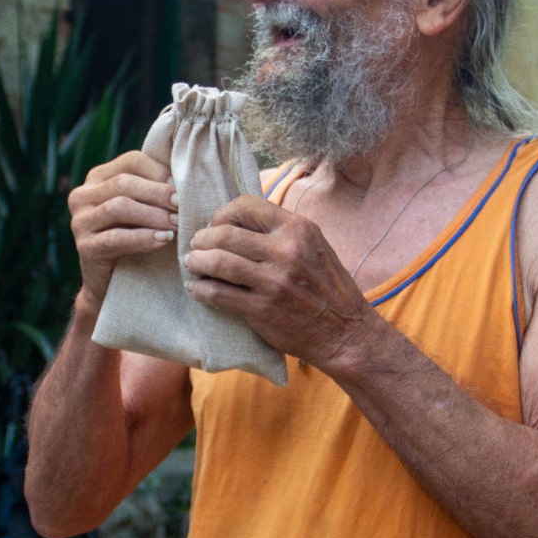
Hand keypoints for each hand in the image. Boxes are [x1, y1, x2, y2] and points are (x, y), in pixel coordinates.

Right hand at [67, 151, 176, 310]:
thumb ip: (154, 189)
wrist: (109, 284)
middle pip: (124, 182)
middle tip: (183, 206)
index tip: (182, 188)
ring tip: (177, 224)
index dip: (159, 172)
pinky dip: (143, 238)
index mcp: (97, 178)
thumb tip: (185, 177)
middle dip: (158, 194)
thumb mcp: (141, 209)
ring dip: (154, 215)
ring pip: (120, 207)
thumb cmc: (133, 239)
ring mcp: (80, 221)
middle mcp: (82, 195)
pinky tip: (164, 240)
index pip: (131, 161)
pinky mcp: (85, 247)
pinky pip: (116, 238)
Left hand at [182, 195, 380, 368]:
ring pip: (218, 261)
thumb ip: (281, 232)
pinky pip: (219, 293)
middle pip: (225, 233)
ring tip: (193, 264)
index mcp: (298, 228)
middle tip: (196, 246)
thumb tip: (238, 222)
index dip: (222, 213)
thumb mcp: (314, 246)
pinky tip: (198, 289)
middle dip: (203, 238)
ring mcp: (274, 280)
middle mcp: (286, 250)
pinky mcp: (262, 308)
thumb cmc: (328, 289)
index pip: (246, 205)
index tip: (215, 225)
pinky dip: (201, 289)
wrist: (345, 332)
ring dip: (197, 261)